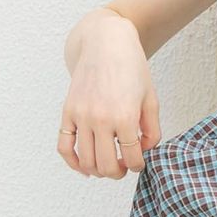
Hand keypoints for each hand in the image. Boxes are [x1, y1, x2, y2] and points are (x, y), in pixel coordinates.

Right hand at [58, 9, 161, 178]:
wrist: (106, 44)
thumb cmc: (132, 69)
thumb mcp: (150, 99)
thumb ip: (152, 129)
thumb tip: (144, 151)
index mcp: (125, 116)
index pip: (132, 158)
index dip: (138, 166)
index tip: (139, 163)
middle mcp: (100, 119)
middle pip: (106, 165)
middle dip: (118, 172)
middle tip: (124, 167)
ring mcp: (81, 116)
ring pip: (85, 160)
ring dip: (97, 171)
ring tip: (107, 166)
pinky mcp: (67, 112)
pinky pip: (64, 146)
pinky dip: (72, 162)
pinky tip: (84, 167)